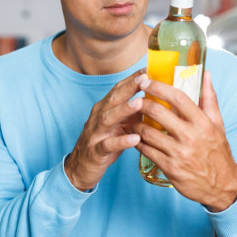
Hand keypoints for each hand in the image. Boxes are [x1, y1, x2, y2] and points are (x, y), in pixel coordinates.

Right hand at [65, 69, 145, 190]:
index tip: (147, 68)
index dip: (131, 78)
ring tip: (140, 103)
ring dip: (124, 109)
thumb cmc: (104, 143)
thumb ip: (132, 114)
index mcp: (104, 109)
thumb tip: (155, 101)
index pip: (118, 89)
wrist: (81, 168)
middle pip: (113, 99)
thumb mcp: (119, 125)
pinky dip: (121, 141)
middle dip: (129, 87)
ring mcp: (95, 133)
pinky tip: (135, 139)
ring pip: (108, 118)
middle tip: (145, 78)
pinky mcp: (95, 151)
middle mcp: (98, 117)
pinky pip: (108, 145)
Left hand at [133, 70, 236, 211]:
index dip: (158, 87)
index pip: (178, 97)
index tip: (146, 80)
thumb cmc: (217, 151)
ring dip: (137, 124)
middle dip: (142, 103)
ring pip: (148, 132)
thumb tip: (205, 74)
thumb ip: (209, 98)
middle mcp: (190, 137)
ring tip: (133, 119)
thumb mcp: (217, 124)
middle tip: (135, 99)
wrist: (222, 186)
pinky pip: (146, 150)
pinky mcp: (169, 168)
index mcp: (202, 123)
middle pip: (158, 113)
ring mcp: (179, 153)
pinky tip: (136, 137)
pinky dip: (138, 142)